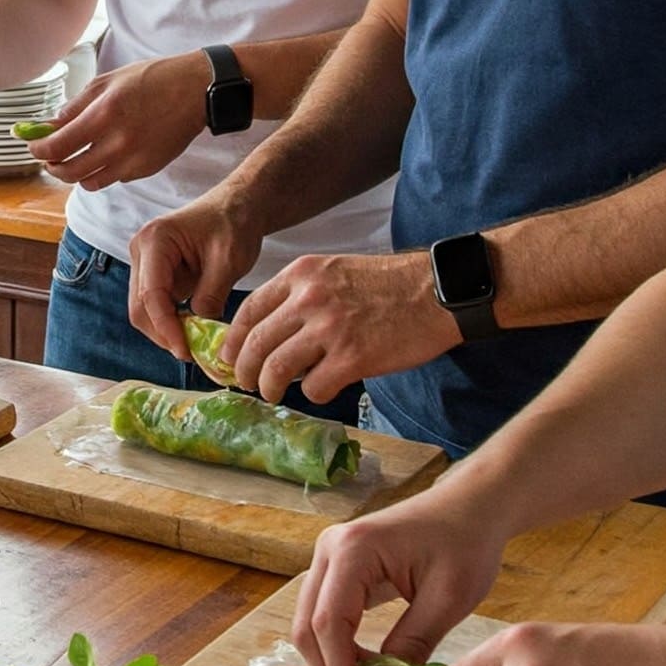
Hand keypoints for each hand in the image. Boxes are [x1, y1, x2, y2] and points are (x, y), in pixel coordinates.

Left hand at [26, 53, 209, 189]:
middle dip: (52, 166)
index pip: (57, 146)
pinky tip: (105, 155)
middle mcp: (118, 143)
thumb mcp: (107, 82)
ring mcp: (134, 160)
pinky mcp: (147, 169)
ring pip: (90, 182)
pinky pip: (114, 179)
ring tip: (74, 159)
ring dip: (75, 173)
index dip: (38, 149)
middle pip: (69, 172)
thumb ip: (75, 107)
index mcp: (104, 115)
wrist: (196, 91)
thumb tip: (49, 126)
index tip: (32, 146)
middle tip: (48, 158)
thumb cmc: (151, 79)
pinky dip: (102, 171)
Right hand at [127, 194, 260, 357]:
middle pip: (140, 306)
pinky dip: (170, 322)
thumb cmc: (234, 224)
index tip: (187, 352)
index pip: (151, 294)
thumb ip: (212, 295)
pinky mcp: (155, 273)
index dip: (166, 328)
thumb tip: (199, 329)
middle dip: (163, 334)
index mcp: (155, 240)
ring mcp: (145, 263)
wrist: (237, 206)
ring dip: (165, 330)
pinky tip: (192, 332)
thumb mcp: (229, 260)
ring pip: (144, 309)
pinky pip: (155, 305)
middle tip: (193, 355)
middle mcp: (141, 251)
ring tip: (195, 345)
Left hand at [221, 249, 458, 404]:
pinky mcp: (354, 358)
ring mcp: (330, 329)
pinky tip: (322, 390)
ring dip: (270, 387)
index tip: (228, 356)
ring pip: (277, 368)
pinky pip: (315, 387)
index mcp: (300, 275)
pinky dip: (314, 394)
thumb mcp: (333, 271)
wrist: (437, 291)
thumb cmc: (388, 284)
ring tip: (272, 394)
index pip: (249, 310)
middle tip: (246, 382)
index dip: (234, 339)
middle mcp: (308, 300)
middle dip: (244, 369)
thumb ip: (301, 295)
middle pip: (256, 343)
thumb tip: (273, 330)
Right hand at [293, 482, 505, 665]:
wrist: (468, 508)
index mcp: (353, 551)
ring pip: (307, 619)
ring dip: (329, 657)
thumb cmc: (465, 544)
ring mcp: (329, 555)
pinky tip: (364, 663)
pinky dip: (335, 642)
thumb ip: (415, 641)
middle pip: (306, 622)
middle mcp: (329, 549)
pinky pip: (322, 610)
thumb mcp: (449, 599)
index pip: (328, 621)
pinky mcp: (338, 566)